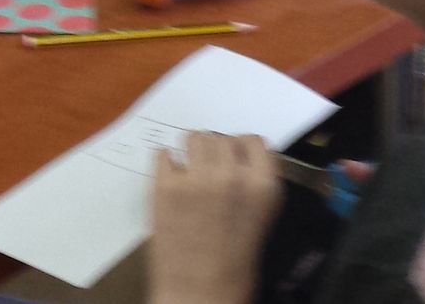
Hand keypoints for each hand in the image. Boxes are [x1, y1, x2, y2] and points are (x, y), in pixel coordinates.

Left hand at [149, 132, 280, 303]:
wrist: (199, 295)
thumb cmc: (234, 266)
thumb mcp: (261, 219)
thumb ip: (253, 184)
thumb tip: (238, 159)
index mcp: (262, 186)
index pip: (254, 140)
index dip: (242, 149)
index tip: (234, 159)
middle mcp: (232, 175)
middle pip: (221, 137)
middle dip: (215, 152)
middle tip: (209, 171)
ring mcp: (196, 178)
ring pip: (193, 137)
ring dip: (191, 152)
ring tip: (189, 173)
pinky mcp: (164, 186)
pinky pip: (162, 154)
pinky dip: (165, 165)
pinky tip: (169, 181)